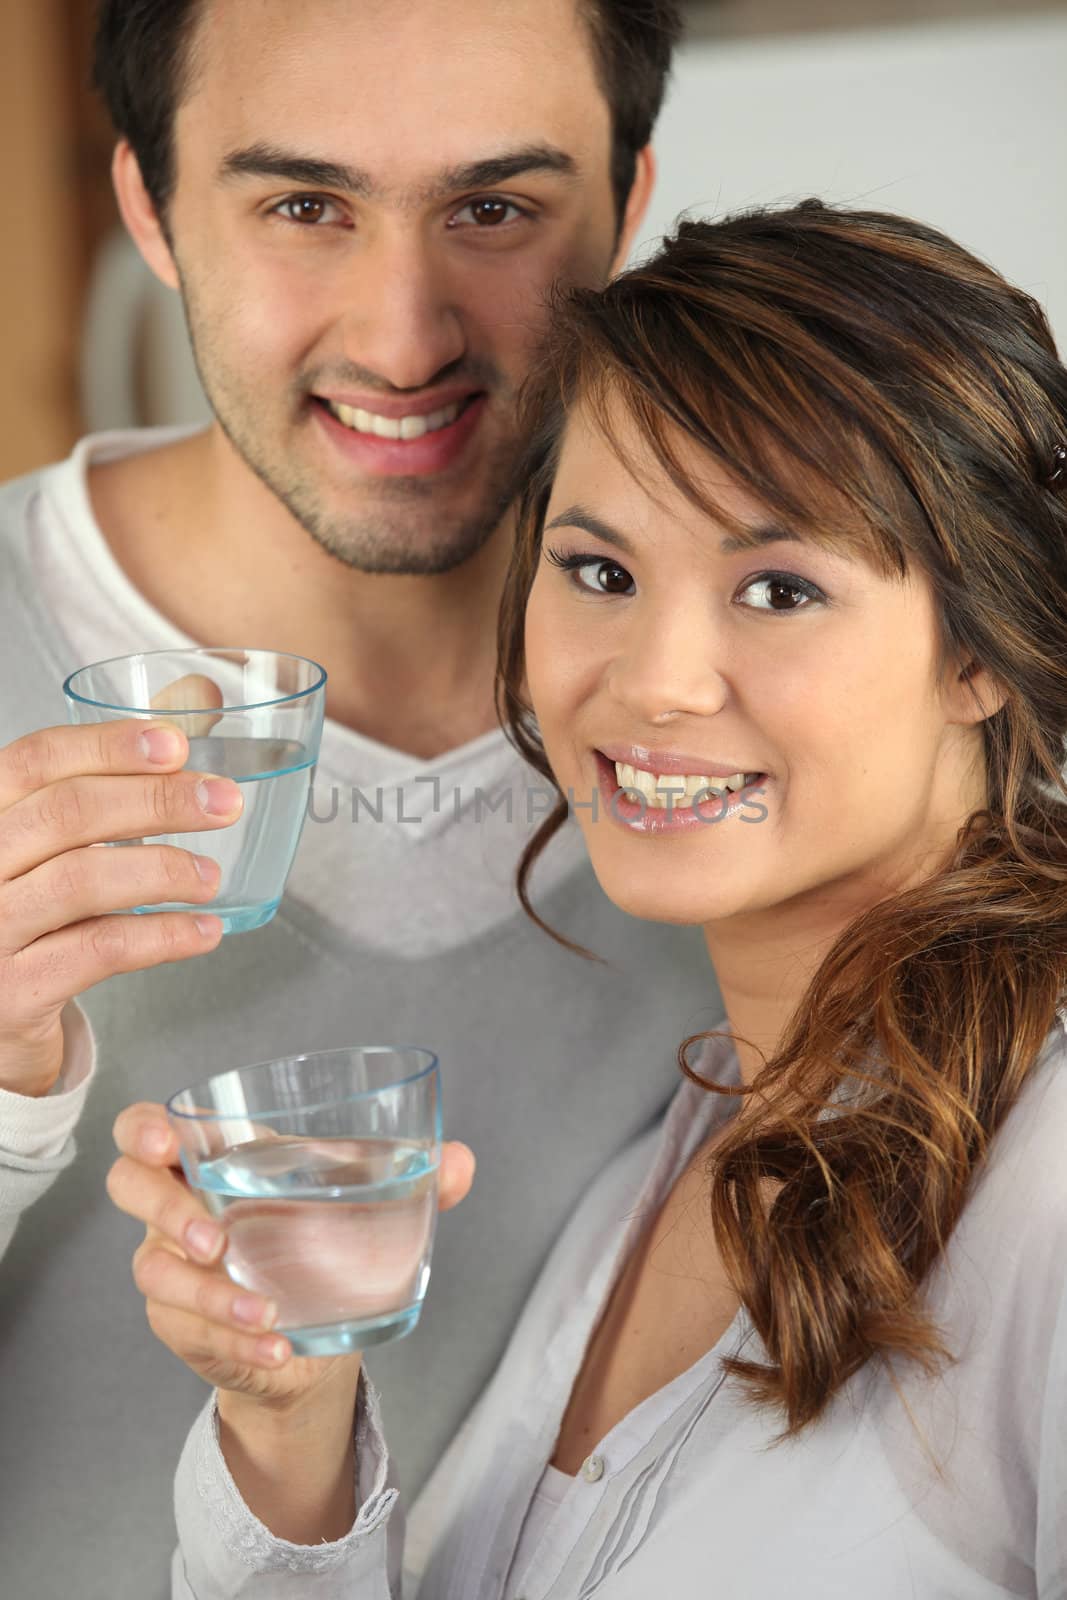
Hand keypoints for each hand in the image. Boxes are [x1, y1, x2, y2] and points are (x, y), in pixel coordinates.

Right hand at [0, 719, 242, 1096]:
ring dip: (162, 871)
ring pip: (81, 880)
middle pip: (66, 814)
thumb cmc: (25, 911)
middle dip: (156, 801)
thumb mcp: (49, 840)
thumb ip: (116, 772)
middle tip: (222, 803)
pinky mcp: (11, 992)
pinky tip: (202, 931)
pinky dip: (161, 936)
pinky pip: (97, 950)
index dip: (108, 746)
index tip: (177, 745)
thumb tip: (202, 694)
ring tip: (210, 877)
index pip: (35, 760)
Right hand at [108, 1102, 476, 1409]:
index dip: (144, 1127)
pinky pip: (188, 1326)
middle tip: (213, 1239)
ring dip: (210, 1292)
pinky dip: (235, 1336)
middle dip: (163, 1207)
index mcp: (219, 1158)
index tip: (168, 1138)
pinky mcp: (179, 1322)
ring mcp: (171, 1266)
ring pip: (154, 1269)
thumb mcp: (366, 1206)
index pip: (150, 1128)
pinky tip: (278, 1344)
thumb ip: (416, 1178)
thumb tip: (462, 1160)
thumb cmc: (324, 1244)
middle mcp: (181, 1206)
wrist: (315, 1337)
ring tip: (269, 1311)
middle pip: (129, 1186)